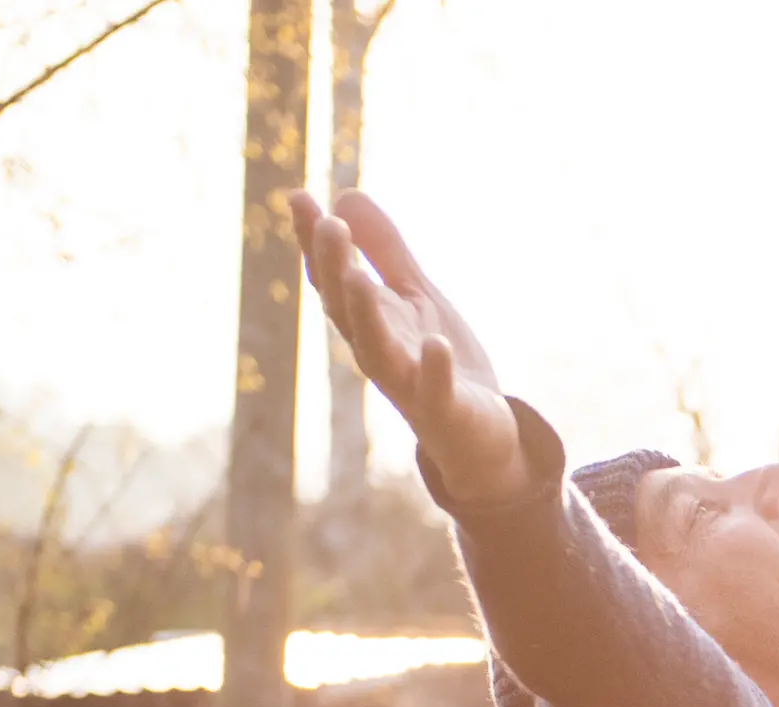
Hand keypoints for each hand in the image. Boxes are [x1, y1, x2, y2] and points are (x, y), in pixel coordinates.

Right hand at [290, 190, 525, 503]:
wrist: (480, 438)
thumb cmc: (439, 365)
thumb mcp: (415, 299)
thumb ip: (385, 252)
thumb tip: (344, 196)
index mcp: (370, 322)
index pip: (334, 279)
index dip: (314, 241)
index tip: (298, 196)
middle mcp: (379, 353)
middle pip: (347, 311)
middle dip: (335, 270)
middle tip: (328, 225)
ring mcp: (410, 385)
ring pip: (377, 352)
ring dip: (366, 316)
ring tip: (358, 277)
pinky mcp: (446, 412)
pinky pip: (435, 392)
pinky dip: (433, 370)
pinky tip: (435, 343)